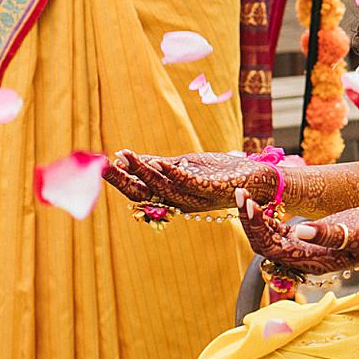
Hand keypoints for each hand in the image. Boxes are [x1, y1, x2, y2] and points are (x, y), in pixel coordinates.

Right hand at [102, 150, 277, 213]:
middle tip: (102, 166)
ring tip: (124, 157)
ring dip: (143, 172)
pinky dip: (172, 173)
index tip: (100, 165)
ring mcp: (195, 197)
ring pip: (162, 188)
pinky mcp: (212, 189)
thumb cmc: (221, 172)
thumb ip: (160, 166)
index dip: (120, 179)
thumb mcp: (186, 166)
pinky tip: (159, 162)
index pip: (139, 190)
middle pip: (145, 193)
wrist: (257, 179)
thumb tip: (128, 160)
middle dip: (122, 179)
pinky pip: (188, 182)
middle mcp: (180, 201)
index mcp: (172, 196)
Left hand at [237, 200, 358, 274]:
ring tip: (246, 195)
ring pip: (270, 239)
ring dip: (256, 218)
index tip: (248, 202)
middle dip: (250, 220)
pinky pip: (279, 233)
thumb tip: (299, 231)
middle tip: (240, 192)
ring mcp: (306, 250)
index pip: (270, 248)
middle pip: (264, 244)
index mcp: (312, 261)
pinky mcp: (309, 240)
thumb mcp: (357, 232)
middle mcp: (305, 259)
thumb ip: (328, 234)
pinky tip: (263, 202)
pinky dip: (268, 218)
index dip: (255, 227)